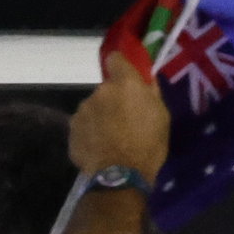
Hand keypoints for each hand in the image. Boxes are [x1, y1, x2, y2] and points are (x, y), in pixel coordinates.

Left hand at [79, 24, 173, 181]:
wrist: (119, 175)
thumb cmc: (148, 143)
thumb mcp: (161, 116)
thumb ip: (151, 94)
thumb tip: (146, 80)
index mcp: (124, 84)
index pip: (116, 58)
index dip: (120, 65)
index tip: (126, 76)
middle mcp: (100, 91)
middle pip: (106, 89)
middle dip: (113, 100)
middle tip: (125, 119)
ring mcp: (82, 110)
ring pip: (93, 108)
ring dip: (101, 116)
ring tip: (112, 137)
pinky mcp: (72, 129)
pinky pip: (84, 125)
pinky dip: (91, 132)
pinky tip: (101, 147)